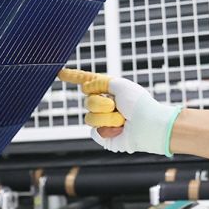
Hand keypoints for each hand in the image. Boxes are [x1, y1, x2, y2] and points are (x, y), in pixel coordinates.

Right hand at [58, 68, 181, 156]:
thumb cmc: (138, 104)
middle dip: (100, 102)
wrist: (148, 124)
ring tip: (122, 119)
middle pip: (87, 101)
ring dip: (107, 117)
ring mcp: (103, 120)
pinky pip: (94, 131)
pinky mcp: (103, 135)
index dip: (73, 77)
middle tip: (115, 106)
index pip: (87, 82)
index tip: (60, 73)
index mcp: (109, 90)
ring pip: (89, 117)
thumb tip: (85, 88)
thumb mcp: (119, 85)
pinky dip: (108, 128)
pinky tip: (119, 129)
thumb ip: (100, 82)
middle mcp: (105, 104)